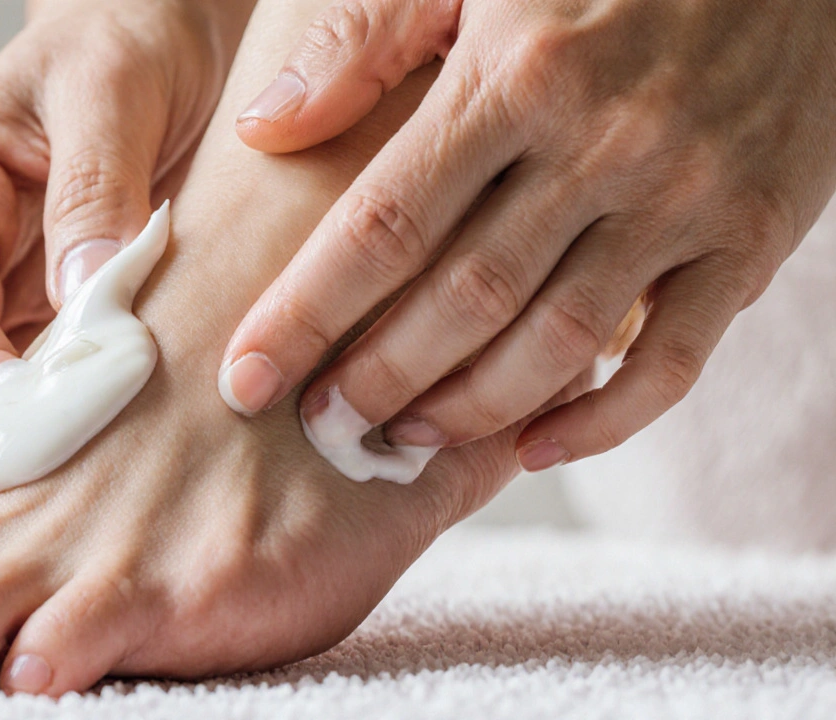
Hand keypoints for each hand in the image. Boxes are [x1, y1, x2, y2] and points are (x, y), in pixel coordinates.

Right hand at [0, 0, 247, 454]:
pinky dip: (50, 428)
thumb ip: (94, 188)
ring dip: (12, 441)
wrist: (154, 34)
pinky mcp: (27, 322)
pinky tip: (104, 446)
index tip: (29, 425)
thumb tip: (80, 298)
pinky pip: (18, 397)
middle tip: (63, 477)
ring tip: (87, 475)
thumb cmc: (124, 42)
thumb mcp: (112, 90)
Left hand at [219, 0, 835, 469]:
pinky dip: (604, 422)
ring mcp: (684, 196)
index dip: (305, 313)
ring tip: (399, 439)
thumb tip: (264, 130)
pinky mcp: (753, 236)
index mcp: (516, 75)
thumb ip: (363, 38)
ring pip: (558, 344)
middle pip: (463, 299)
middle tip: (317, 426)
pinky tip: (535, 449)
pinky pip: (674, 361)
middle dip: (374, 378)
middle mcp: (602, 144)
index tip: (244, 377)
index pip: (383, 224)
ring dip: (469, 411)